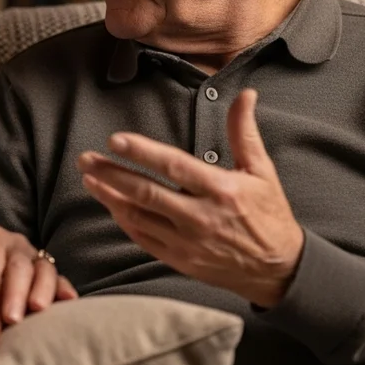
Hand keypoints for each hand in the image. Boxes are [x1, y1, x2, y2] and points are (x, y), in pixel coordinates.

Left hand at [0, 224, 77, 324]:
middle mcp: (16, 244)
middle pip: (18, 265)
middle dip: (14, 292)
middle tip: (9, 319)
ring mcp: (36, 258)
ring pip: (43, 270)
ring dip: (41, 290)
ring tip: (37, 310)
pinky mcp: (51, 274)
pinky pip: (61, 278)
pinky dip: (65, 289)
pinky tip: (69, 301)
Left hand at [77, 89, 303, 307]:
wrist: (278, 269)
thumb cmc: (269, 215)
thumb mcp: (262, 171)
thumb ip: (244, 132)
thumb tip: (245, 94)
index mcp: (221, 190)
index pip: (173, 166)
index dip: (141, 153)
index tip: (115, 140)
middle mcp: (201, 217)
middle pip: (146, 192)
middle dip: (111, 174)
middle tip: (86, 158)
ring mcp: (188, 242)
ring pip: (139, 217)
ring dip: (110, 197)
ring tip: (89, 178)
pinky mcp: (180, 260)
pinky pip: (143, 239)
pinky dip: (124, 221)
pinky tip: (110, 205)